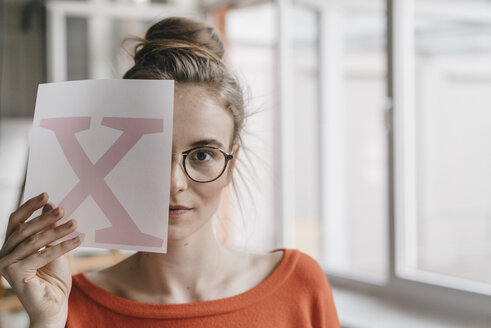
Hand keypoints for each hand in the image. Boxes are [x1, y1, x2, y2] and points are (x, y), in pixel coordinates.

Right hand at [0, 192, 81, 327]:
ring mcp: (6, 264)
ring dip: (57, 231)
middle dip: (46, 218)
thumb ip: (50, 230)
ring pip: (34, 242)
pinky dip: (61, 246)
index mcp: (11, 245)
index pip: (17, 221)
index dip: (30, 206)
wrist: (55, 305)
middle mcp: (4, 254)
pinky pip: (41, 255)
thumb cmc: (54, 277)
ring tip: (75, 223)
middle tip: (64, 209)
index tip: (46, 194)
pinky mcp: (14, 274)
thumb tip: (53, 205)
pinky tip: (77, 239)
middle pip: (25, 229)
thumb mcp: (54, 248)